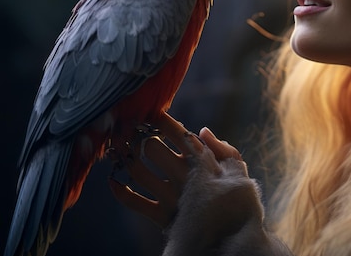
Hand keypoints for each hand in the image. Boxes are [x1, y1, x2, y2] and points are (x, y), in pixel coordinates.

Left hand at [108, 114, 242, 228]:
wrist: (234, 236)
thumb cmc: (237, 197)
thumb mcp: (238, 169)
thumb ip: (223, 148)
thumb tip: (202, 130)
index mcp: (203, 161)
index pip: (176, 132)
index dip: (159, 120)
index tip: (149, 114)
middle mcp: (184, 176)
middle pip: (151, 148)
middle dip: (138, 137)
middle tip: (129, 131)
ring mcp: (172, 197)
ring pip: (138, 171)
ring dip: (124, 158)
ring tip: (119, 150)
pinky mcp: (162, 217)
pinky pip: (133, 202)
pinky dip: (118, 190)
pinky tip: (113, 179)